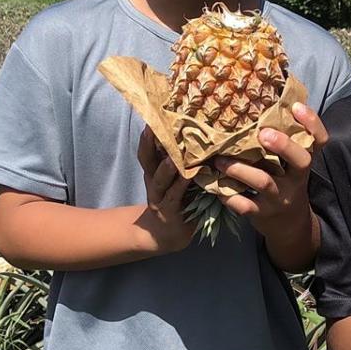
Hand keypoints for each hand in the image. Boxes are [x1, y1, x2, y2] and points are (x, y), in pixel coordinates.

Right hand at [136, 126, 193, 253]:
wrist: (167, 234)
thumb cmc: (178, 200)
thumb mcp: (177, 179)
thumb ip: (184, 162)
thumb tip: (202, 136)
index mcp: (154, 170)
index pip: (148, 148)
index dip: (149, 133)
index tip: (153, 114)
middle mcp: (153, 181)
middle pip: (147, 158)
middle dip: (149, 142)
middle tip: (154, 126)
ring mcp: (160, 197)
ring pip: (160, 178)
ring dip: (167, 167)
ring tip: (174, 156)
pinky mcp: (169, 211)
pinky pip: (174, 196)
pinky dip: (181, 185)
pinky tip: (189, 176)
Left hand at [213, 102, 328, 240]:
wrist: (290, 225)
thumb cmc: (286, 183)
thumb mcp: (291, 165)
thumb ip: (283, 142)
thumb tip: (262, 103)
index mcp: (304, 162)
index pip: (319, 141)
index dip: (312, 123)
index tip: (295, 107)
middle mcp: (297, 179)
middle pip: (301, 160)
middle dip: (283, 145)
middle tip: (263, 134)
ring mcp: (280, 197)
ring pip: (263, 182)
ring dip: (239, 169)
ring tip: (219, 160)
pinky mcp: (263, 214)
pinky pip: (245, 205)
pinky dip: (228, 195)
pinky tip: (214, 186)